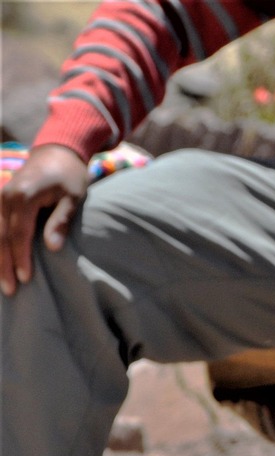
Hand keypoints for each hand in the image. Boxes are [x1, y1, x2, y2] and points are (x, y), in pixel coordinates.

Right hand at [1, 144, 89, 294]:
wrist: (57, 152)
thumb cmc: (70, 177)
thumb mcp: (74, 198)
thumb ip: (61, 221)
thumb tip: (52, 247)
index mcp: (23, 197)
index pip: (18, 235)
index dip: (21, 258)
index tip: (25, 280)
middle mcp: (6, 196)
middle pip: (0, 236)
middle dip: (3, 265)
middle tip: (9, 290)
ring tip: (2, 282)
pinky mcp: (0, 198)